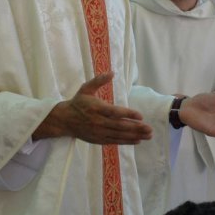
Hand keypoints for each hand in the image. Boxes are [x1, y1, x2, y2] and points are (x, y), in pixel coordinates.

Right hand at [36, 72, 151, 144]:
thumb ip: (99, 81)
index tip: (141, 116)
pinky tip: (137, 140)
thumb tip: (112, 72)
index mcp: (97, 108)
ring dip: (135, 135)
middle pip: (120, 126)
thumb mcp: (86, 89)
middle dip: (136, 128)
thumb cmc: (78, 103)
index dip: (128, 114)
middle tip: (149, 128)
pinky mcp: (99, 139)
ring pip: (119, 135)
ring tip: (148, 135)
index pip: (115, 112)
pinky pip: (115, 141)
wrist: (64, 120)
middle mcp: (98, 122)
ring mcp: (99, 132)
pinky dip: (126, 141)